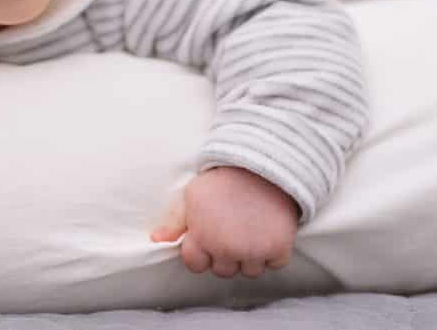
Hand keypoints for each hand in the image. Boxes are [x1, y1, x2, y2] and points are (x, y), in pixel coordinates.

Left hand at [150, 166, 298, 277]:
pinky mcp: (279, 248)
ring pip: (250, 270)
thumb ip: (174, 222)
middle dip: (225, 254)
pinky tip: (268, 229)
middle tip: (232, 229)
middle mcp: (227, 249)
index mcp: (202, 238)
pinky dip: (274, 251)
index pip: (195, 265)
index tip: (208, 236)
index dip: (200, 251)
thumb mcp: (191, 195)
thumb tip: (157, 240)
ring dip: (251, 256)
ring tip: (250, 229)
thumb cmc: (222, 180)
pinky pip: (276, 263)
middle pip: (223, 271)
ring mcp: (254, 251)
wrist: (260, 164)